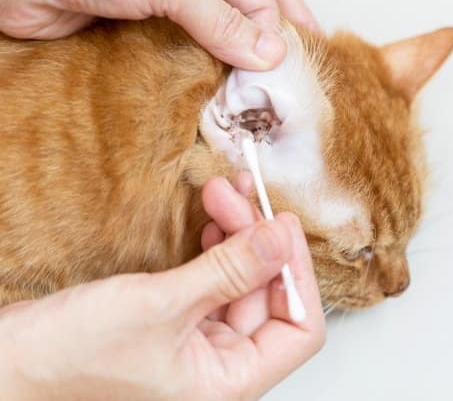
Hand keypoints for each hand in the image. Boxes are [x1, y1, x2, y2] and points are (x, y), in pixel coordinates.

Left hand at [0, 0, 319, 69]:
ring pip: (221, 30)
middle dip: (278, 34)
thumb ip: (222, 20)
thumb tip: (272, 52)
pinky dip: (207, 68)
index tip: (285, 72)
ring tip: (263, 89)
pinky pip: (189, 49)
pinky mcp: (145, 25)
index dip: (277, 31)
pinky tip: (219, 87)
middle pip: (252, 3)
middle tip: (302, 69)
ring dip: (242, 56)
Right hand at [0, 176, 325, 399]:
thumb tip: (281, 240)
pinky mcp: (175, 323)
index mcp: (228, 382)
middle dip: (258, 239)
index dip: (297, 274)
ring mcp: (198, 345)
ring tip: (223, 193)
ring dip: (238, 234)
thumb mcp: (160, 305)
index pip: (299, 329)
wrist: (5, 366)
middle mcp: (219, 367)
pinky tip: (212, 223)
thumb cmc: (68, 360)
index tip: (282, 226)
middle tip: (239, 195)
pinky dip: (216, 248)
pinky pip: (213, 281)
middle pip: (269, 295)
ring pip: (241, 282)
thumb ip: (229, 270)